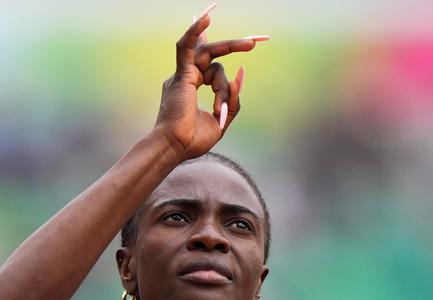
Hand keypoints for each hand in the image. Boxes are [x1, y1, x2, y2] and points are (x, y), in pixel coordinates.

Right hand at [153, 7, 267, 159]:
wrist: (175, 148)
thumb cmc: (192, 141)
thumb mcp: (220, 121)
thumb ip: (233, 100)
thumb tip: (240, 72)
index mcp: (191, 89)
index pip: (215, 72)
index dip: (229, 75)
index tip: (248, 68)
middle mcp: (185, 78)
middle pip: (214, 59)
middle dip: (234, 46)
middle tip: (257, 40)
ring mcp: (182, 75)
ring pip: (210, 56)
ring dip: (230, 47)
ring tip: (251, 44)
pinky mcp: (181, 75)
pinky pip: (186, 46)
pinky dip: (195, 31)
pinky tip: (206, 18)